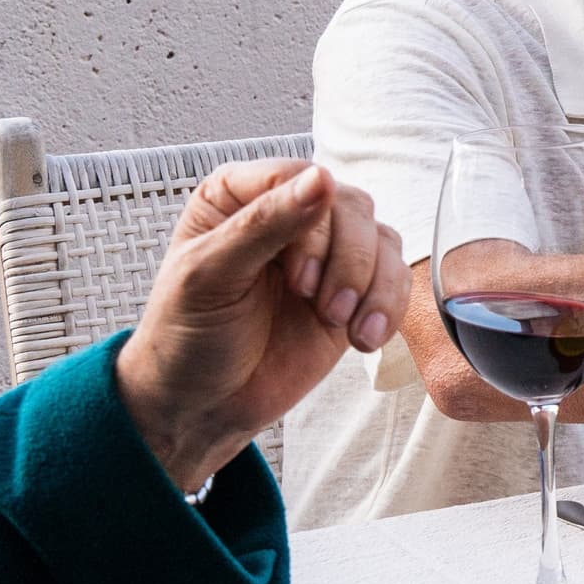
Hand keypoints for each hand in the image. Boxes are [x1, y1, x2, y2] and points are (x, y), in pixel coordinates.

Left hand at [114, 161, 399, 495]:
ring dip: (370, 285)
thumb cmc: (187, 336)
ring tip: (339, 324)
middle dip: (345, 260)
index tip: (299, 278)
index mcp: (239, 196)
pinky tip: (363, 338)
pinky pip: (396, 277)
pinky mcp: (352, 290)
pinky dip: (388, 307)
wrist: (203, 405)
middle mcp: (287, 214)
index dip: (312, 222)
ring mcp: (325, 253)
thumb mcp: (209, 276)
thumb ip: (264, 224)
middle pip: (350, 206)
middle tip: (321, 306)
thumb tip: (322, 178)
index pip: (299, 179)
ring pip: (380, 238)